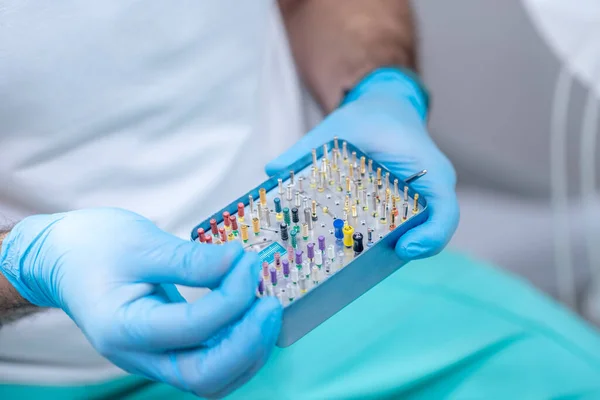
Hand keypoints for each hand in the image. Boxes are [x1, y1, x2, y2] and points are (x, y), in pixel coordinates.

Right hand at [0, 208, 281, 397]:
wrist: (64, 259)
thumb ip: (189, 259)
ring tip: (265, 307)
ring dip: (247, 348)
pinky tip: (251, 315)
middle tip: (270, 302)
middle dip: (247, 342)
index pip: (191, 327)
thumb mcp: (140, 242)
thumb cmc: (94, 246)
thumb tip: (238, 261)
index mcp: (122, 327)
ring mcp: (153, 357)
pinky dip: (238, 346)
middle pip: (204, 374)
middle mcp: (137, 355)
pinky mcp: (168, 349)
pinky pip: (210, 363)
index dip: (230, 296)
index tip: (246, 260)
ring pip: (211, 378)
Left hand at [267, 68, 458, 259]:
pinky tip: (339, 250)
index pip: (446, 211)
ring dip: (383, 254)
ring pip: (410, 238)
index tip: (404, 248)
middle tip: (365, 266)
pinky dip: (371, 243)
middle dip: (401, 253)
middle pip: (429, 234)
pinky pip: (392, 232)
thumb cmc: (369, 119)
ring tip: (348, 265)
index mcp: (429, 171)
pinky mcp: (400, 212)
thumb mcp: (340, 126)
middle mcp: (429, 194)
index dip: (432, 236)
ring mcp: (417, 206)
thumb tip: (272, 171)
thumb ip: (308, 147)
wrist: (383, 113)